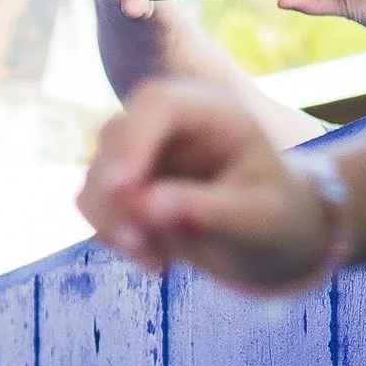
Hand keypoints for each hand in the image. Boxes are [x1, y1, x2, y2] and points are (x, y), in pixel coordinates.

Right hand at [79, 77, 332, 290]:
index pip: (156, 103)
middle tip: (140, 247)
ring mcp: (140, 151)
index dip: (133, 141)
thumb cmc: (274, 222)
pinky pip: (91, 203)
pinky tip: (154, 257)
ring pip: (95, 175)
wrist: (267, 240)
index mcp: (211, 111)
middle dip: (118, 196)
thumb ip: (207, 211)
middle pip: (115, 138)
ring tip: (158, 262)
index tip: (121, 188)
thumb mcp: (256, 221)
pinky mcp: (122, 182)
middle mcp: (168, 122)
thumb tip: (146, 206)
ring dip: (112, 223)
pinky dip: (111, 235)